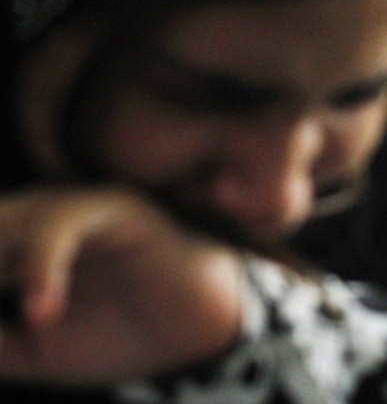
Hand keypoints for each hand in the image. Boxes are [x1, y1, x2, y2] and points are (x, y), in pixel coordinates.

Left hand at [0, 186, 243, 385]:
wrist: (196, 331)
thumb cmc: (120, 334)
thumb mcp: (34, 351)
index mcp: (14, 247)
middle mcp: (34, 219)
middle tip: (5, 324)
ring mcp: (70, 207)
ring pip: (5, 221)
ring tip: (21, 319)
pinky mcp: (111, 206)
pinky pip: (59, 224)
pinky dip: (42, 267)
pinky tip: (41, 312)